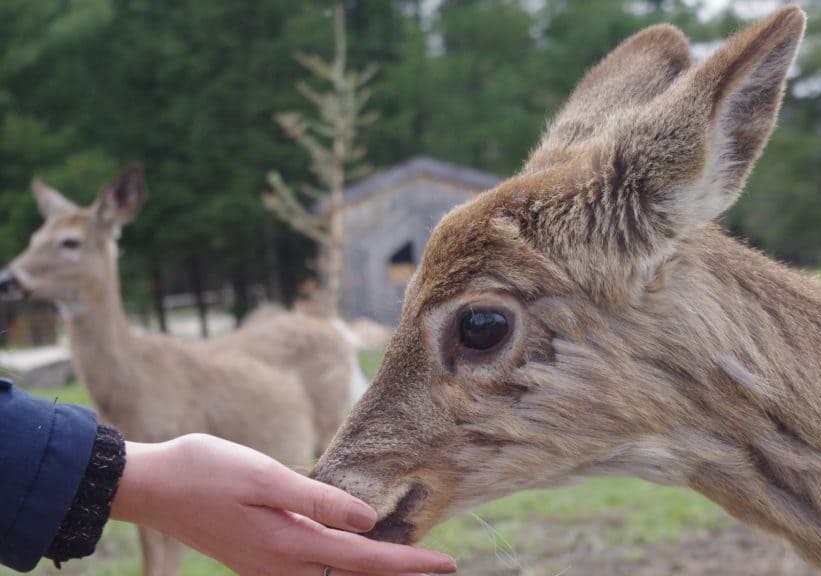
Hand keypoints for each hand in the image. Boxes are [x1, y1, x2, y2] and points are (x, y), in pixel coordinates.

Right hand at [111, 434, 456, 575]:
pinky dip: (340, 569)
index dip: (410, 563)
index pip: (365, 561)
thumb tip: (369, 520)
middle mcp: (280, 567)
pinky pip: (310, 574)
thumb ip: (318, 500)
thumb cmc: (205, 470)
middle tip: (439, 564)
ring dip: (370, 574)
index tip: (448, 563)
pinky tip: (353, 554)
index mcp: (288, 545)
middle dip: (397, 575)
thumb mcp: (264, 476)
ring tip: (408, 561)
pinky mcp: (257, 560)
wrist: (150, 485)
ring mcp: (266, 568)